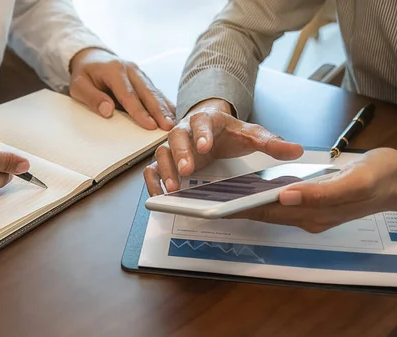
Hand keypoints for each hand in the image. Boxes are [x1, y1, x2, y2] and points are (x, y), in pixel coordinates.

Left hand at [69, 48, 175, 130]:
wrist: (92, 57)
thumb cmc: (85, 74)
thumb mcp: (78, 85)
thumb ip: (92, 97)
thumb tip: (107, 110)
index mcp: (114, 70)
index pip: (128, 95)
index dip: (140, 111)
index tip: (149, 125)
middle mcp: (131, 70)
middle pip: (147, 93)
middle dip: (159, 111)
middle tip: (168, 127)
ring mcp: (140, 74)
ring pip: (155, 93)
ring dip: (165, 109)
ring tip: (174, 124)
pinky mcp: (144, 80)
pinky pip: (156, 93)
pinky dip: (166, 104)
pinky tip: (174, 115)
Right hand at [144, 98, 303, 195]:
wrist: (211, 125)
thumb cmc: (229, 132)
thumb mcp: (251, 134)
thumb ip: (271, 142)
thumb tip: (296, 150)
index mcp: (207, 120)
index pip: (202, 122)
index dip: (201, 133)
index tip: (205, 146)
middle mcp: (185, 130)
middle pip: (176, 138)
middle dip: (180, 154)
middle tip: (186, 171)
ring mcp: (173, 146)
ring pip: (162, 153)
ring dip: (165, 170)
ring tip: (173, 188)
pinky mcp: (166, 160)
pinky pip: (152, 168)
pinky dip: (152, 180)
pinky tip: (158, 194)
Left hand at [227, 148, 396, 232]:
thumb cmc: (381, 176)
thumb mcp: (354, 181)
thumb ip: (319, 192)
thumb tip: (284, 196)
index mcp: (317, 214)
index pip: (269, 213)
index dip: (242, 211)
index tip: (217, 208)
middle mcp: (311, 218)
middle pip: (266, 214)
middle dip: (238, 210)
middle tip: (210, 203)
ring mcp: (313, 213)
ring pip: (273, 210)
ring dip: (248, 205)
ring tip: (222, 197)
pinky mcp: (316, 205)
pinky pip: (283, 204)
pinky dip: (264, 199)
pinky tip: (252, 192)